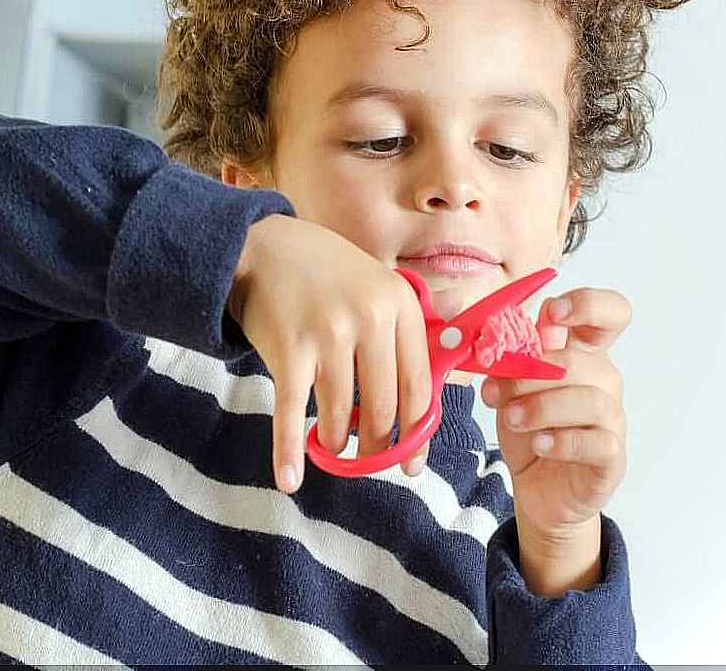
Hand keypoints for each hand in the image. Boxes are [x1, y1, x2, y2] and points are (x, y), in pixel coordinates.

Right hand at [228, 214, 432, 492]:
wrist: (264, 247)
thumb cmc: (327, 271)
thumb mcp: (379, 282)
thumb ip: (417, 319)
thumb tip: (460, 347)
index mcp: (400, 304)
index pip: (419, 385)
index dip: (417, 431)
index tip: (412, 458)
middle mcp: (370, 319)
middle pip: (383, 407)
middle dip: (377, 445)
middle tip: (369, 458)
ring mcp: (328, 334)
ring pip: (340, 415)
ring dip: (336, 441)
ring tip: (332, 443)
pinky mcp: (289, 350)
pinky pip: (292, 413)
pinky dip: (288, 451)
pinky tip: (289, 479)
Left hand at [480, 287, 630, 539]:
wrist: (537, 486)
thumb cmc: (527, 427)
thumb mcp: (508, 388)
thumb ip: (509, 361)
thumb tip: (501, 344)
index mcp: (579, 353)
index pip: (609, 313)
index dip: (588, 304)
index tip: (554, 312)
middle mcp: (602, 380)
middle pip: (581, 361)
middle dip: (533, 374)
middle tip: (499, 392)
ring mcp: (611, 419)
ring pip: (590, 400)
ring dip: (543, 407)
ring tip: (513, 419)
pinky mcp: (612, 456)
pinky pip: (597, 441)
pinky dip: (562, 441)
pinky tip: (539, 445)